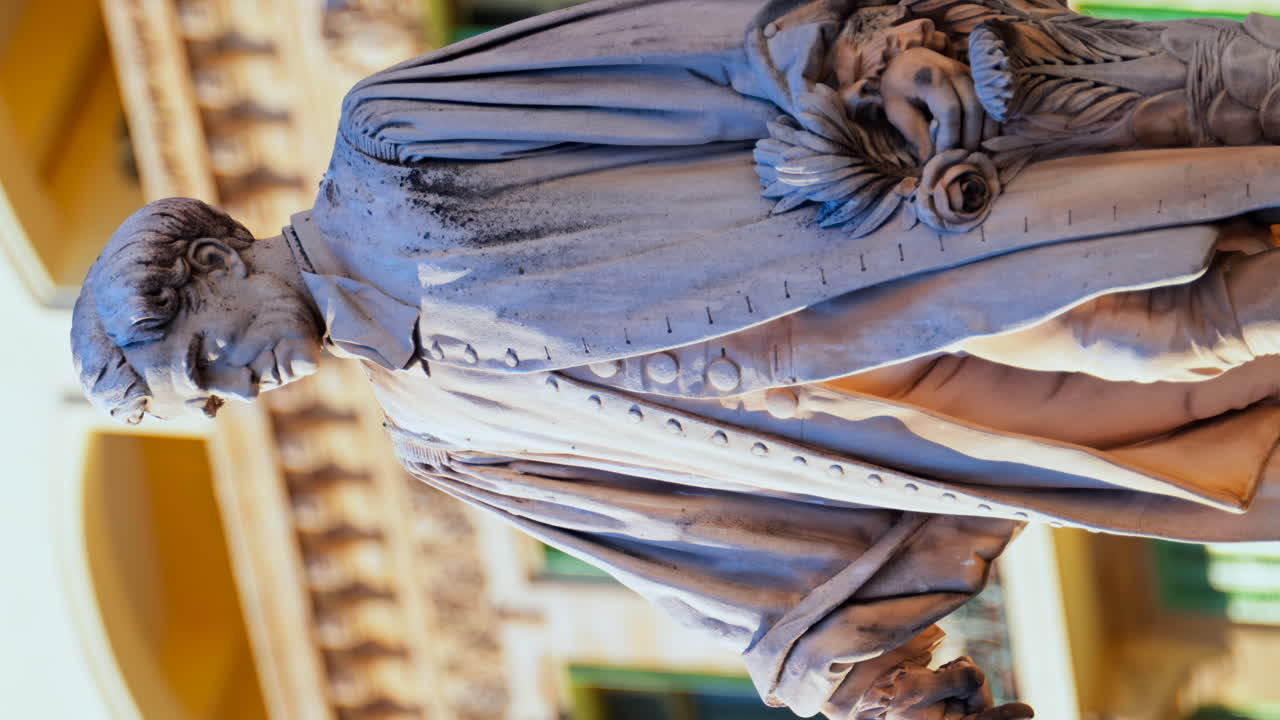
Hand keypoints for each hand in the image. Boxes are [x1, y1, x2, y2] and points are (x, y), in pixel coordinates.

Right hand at [876, 658, 1032, 719]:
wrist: (886, 695)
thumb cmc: (898, 699)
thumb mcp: (919, 689)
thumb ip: (951, 680)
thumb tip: (977, 672)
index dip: (1006, 716)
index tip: (1028, 711)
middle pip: (981, 693)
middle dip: (964, 680)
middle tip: (938, 675)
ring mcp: (969, 709)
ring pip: (978, 682)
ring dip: (958, 673)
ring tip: (936, 679)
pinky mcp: (967, 696)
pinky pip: (972, 675)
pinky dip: (957, 670)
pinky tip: (942, 677)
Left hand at [880, 47, 985, 161]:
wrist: (907, 61)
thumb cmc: (899, 89)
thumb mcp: (898, 112)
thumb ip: (916, 134)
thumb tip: (933, 162)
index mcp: (930, 78)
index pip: (949, 110)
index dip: (949, 138)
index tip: (943, 158)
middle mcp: (955, 71)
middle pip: (973, 107)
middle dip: (969, 138)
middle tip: (960, 159)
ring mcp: (970, 73)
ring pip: (987, 105)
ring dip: (983, 133)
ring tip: (971, 153)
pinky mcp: (978, 80)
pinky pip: (991, 104)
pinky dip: (990, 124)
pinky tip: (981, 142)